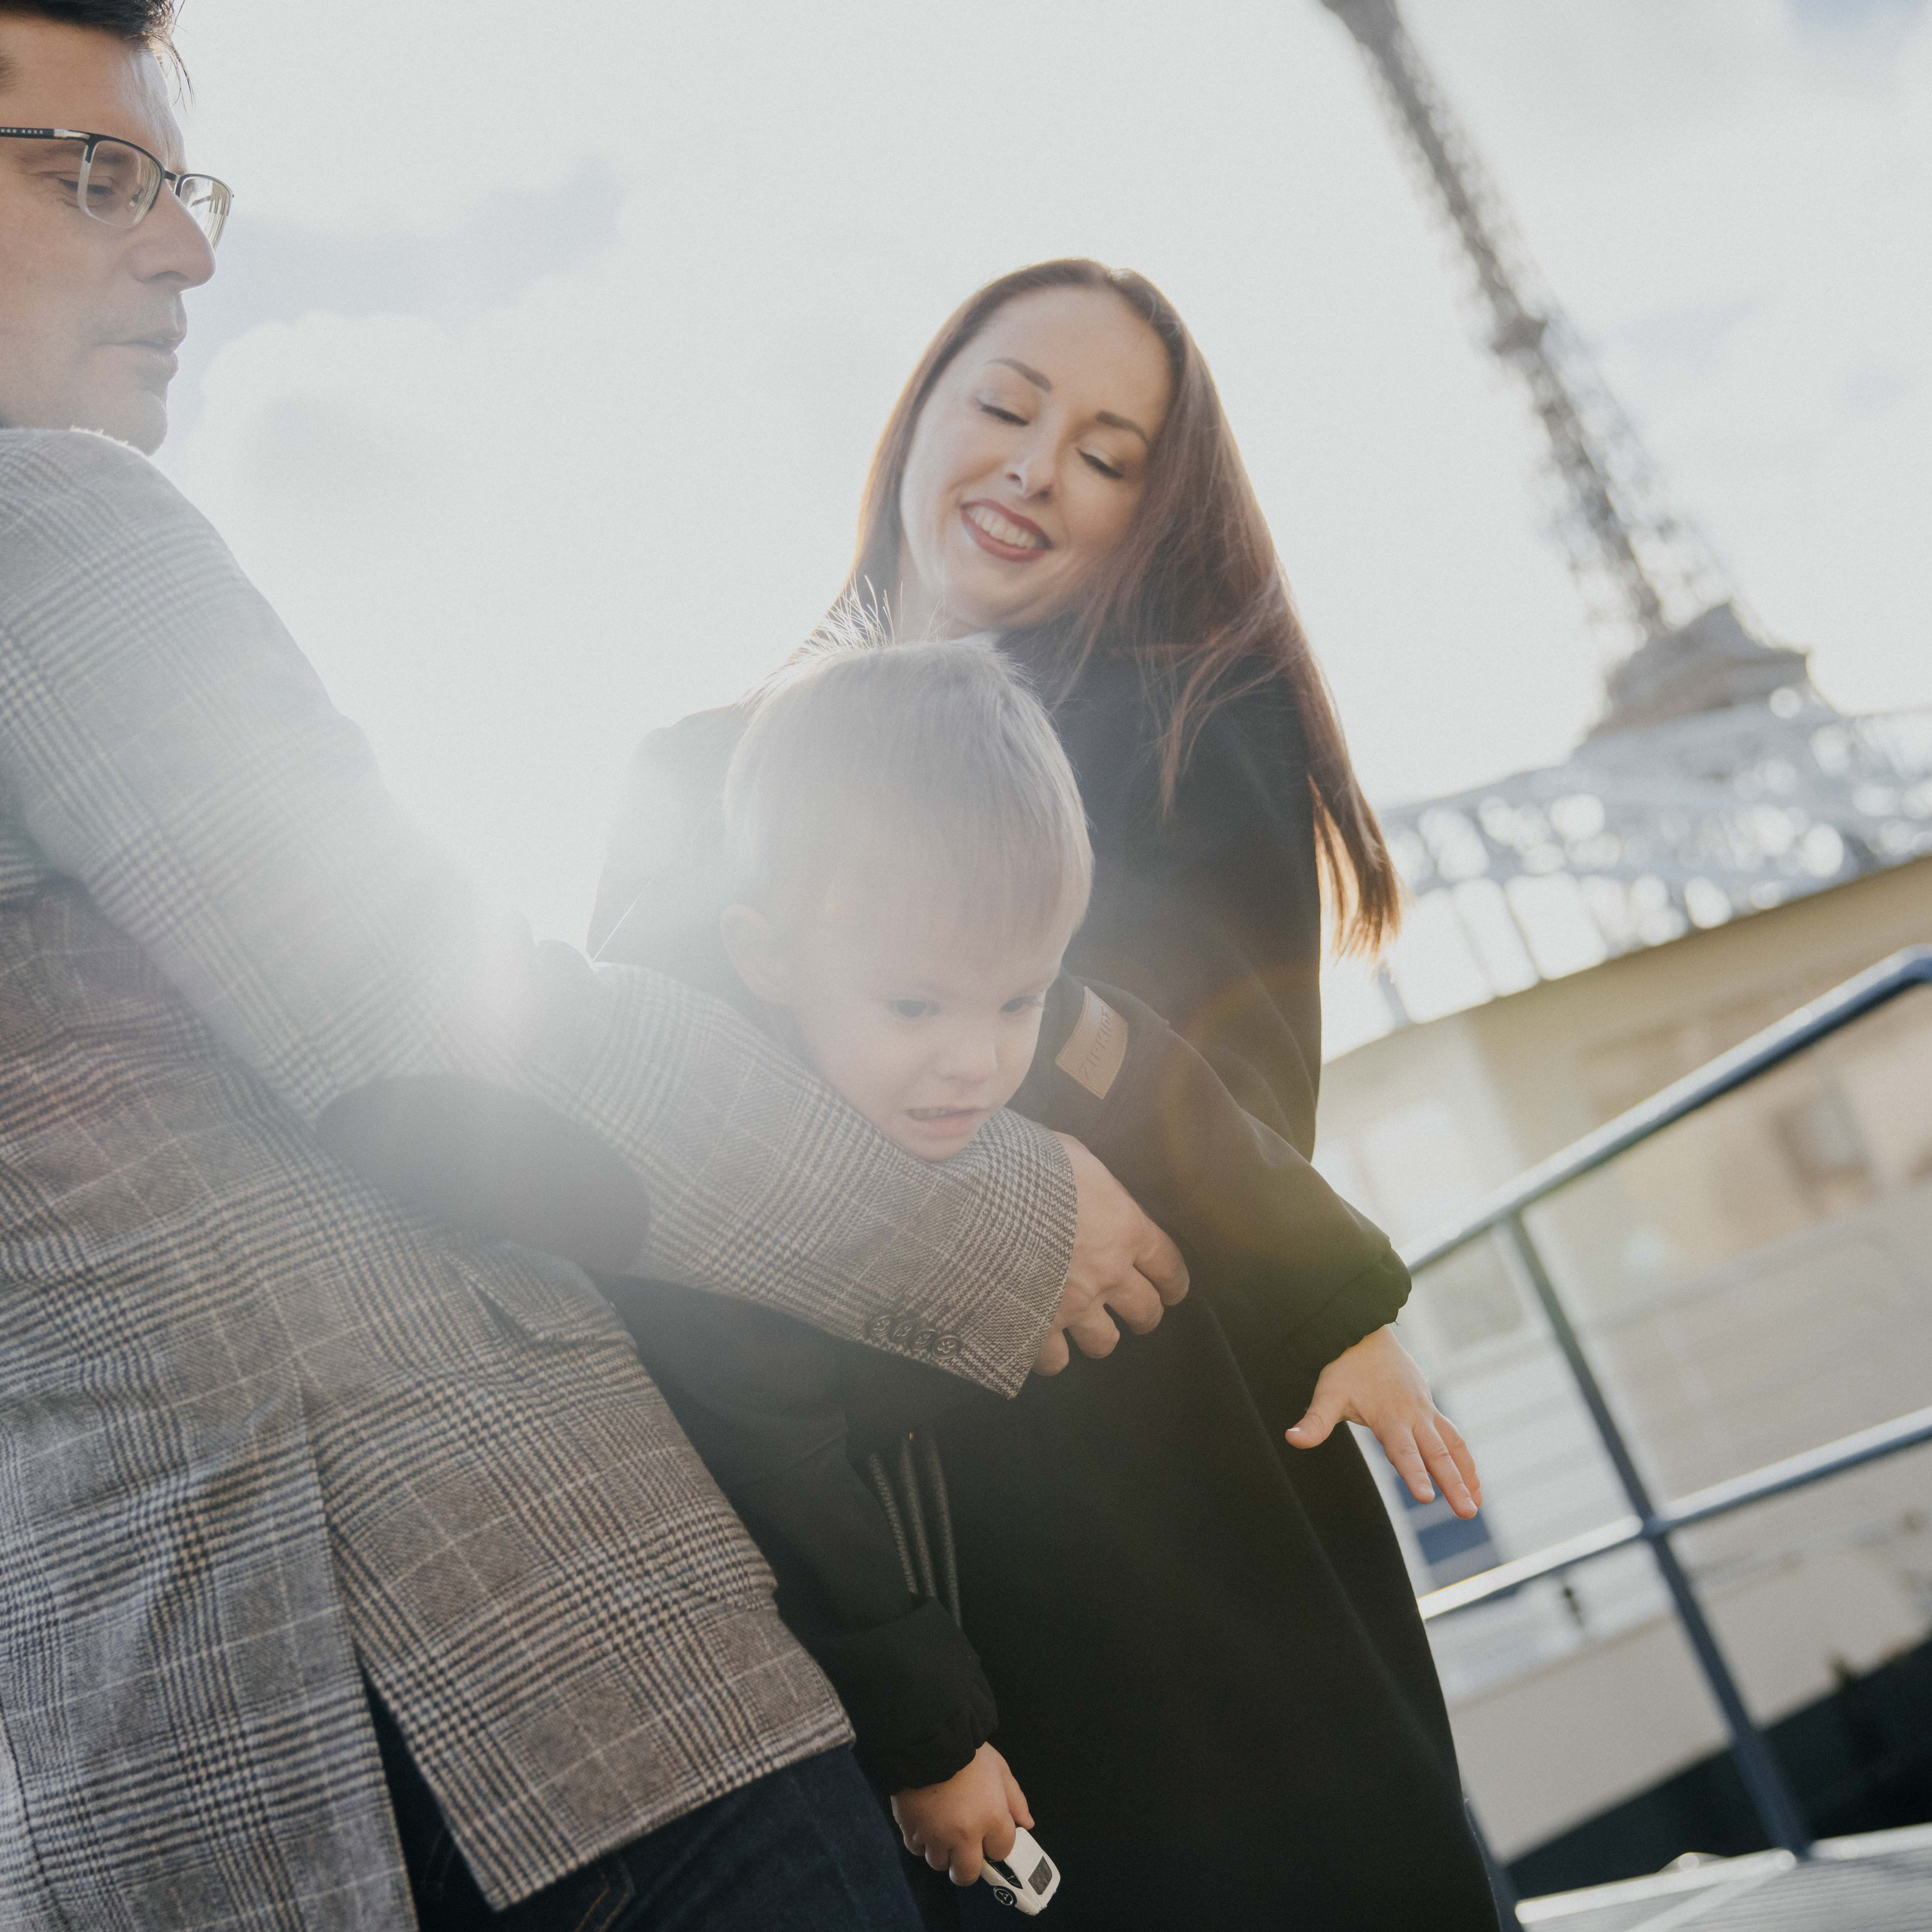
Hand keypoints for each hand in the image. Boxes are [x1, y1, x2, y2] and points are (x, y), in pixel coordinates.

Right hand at [892, 1743, 1033, 1886]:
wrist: (928, 1738)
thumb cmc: (969, 1752)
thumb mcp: (1000, 1769)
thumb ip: (1016, 1799)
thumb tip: (1027, 1824)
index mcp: (992, 1819)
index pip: (1002, 1852)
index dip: (997, 1842)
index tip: (990, 1832)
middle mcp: (965, 1835)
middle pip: (967, 1874)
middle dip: (968, 1866)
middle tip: (964, 1851)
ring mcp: (935, 1835)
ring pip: (939, 1863)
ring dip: (942, 1852)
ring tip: (942, 1830)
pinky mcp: (911, 1829)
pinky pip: (916, 1849)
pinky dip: (921, 1841)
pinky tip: (924, 1823)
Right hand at [1033, 1135, 1188, 1374]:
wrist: (977, 1198)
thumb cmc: (1027, 1164)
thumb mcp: (1073, 1156)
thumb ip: (1092, 1184)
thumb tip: (1090, 1189)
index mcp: (1125, 1229)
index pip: (1170, 1267)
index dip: (1173, 1282)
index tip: (1170, 1289)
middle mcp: (1108, 1275)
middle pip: (1147, 1312)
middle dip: (1143, 1313)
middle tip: (1131, 1309)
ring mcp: (1073, 1307)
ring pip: (1104, 1343)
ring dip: (1097, 1335)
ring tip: (1082, 1326)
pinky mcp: (1036, 1329)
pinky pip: (1055, 1361)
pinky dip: (1049, 1354)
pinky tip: (1040, 1339)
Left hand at [1286, 1325, 1482, 1518]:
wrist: (1366, 1333)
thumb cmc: (1346, 1367)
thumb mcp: (1327, 1393)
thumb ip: (1315, 1421)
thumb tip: (1292, 1439)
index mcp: (1390, 1418)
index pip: (1404, 1452)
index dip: (1414, 1475)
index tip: (1427, 1498)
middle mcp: (1413, 1416)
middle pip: (1437, 1454)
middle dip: (1453, 1485)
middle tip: (1467, 1513)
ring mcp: (1426, 1412)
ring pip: (1452, 1446)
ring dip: (1466, 1475)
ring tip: (1476, 1505)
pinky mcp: (1430, 1409)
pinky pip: (1454, 1436)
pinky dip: (1465, 1459)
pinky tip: (1472, 1482)